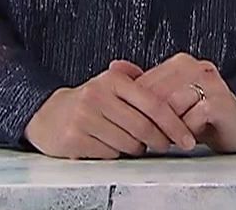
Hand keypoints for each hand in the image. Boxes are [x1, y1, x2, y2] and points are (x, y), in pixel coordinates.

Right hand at [23, 60, 198, 158]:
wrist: (47, 116)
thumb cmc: (86, 102)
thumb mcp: (109, 84)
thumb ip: (136, 80)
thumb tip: (171, 84)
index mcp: (112, 81)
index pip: (153, 104)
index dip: (174, 124)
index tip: (187, 138)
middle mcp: (98, 96)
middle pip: (143, 127)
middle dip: (159, 141)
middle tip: (165, 145)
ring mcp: (85, 117)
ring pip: (128, 143)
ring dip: (136, 148)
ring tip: (132, 143)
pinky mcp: (75, 138)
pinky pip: (110, 154)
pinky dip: (116, 154)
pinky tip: (110, 146)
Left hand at [131, 52, 235, 153]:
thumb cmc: (205, 118)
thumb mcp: (171, 102)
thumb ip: (147, 87)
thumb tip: (114, 67)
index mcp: (180, 63)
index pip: (146, 83)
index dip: (136, 108)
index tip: (131, 125)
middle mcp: (194, 67)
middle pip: (156, 95)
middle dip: (149, 120)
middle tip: (147, 139)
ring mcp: (209, 82)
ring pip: (170, 106)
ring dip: (166, 128)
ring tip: (168, 141)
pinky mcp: (219, 100)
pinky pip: (191, 118)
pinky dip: (186, 132)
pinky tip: (188, 140)